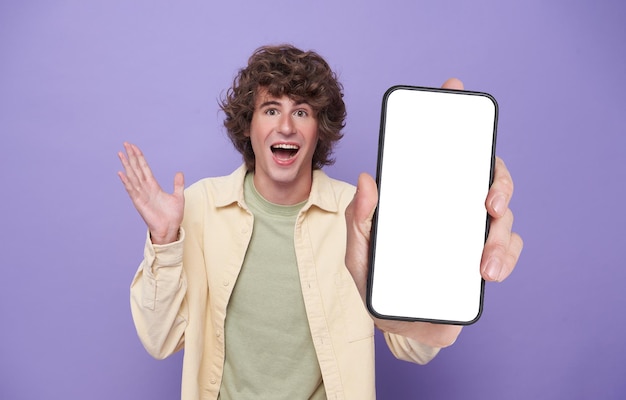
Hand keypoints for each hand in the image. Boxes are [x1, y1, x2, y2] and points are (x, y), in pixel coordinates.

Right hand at [117, 142, 184, 243]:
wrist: (170, 229)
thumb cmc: (172, 215)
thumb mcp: (178, 196)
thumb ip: (178, 184)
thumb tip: (179, 172)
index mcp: (153, 186)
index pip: (144, 168)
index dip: (139, 157)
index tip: (134, 147)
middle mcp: (145, 188)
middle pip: (136, 169)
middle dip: (131, 156)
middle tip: (125, 144)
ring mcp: (141, 195)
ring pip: (132, 176)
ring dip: (126, 165)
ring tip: (120, 154)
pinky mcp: (139, 203)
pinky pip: (132, 190)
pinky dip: (127, 182)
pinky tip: (121, 173)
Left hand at [344, 78, 522, 347]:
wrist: (400, 326)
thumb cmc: (378, 282)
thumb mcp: (359, 252)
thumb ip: (359, 221)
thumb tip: (367, 179)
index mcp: (422, 198)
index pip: (439, 154)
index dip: (448, 119)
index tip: (453, 88)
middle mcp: (450, 208)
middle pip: (486, 176)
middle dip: (498, 179)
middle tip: (489, 200)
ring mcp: (470, 233)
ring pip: (504, 215)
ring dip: (502, 233)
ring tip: (483, 261)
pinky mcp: (485, 260)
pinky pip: (509, 251)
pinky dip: (505, 258)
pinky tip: (488, 272)